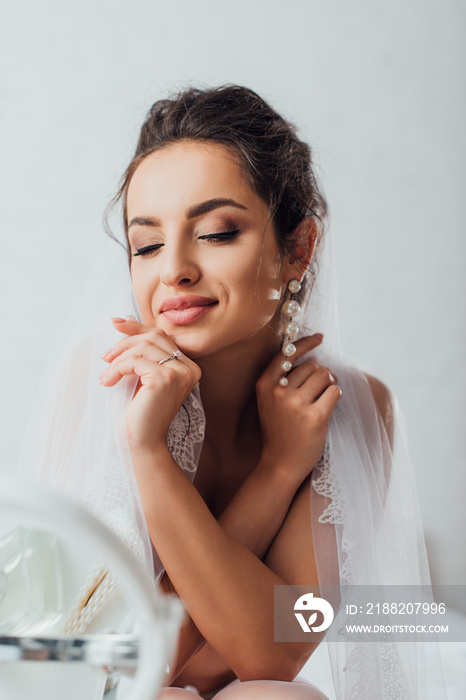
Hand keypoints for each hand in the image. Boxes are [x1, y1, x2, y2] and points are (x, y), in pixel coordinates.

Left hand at [100, 318, 200, 450]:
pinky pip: (135, 361)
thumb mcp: (141, 376)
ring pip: (143, 346)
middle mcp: (189, 368)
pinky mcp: (165, 379)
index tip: (115, 323)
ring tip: (106, 374)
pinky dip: (117, 369)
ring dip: (118, 358)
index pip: (161, 336)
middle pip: (153, 336)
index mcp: (188, 366)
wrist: (142, 443)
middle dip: (125, 341)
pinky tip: (107, 382)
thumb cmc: (140, 412)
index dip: (137, 327)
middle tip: (104, 356)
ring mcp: (180, 373)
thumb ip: (141, 351)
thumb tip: (127, 319)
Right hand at [255, 334, 340, 486]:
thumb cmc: (279, 431)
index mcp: (264, 385)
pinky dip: (335, 396)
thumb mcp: (270, 402)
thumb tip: (313, 359)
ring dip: (330, 384)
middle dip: (322, 374)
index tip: (319, 338)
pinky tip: (328, 407)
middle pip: (311, 366)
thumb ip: (284, 380)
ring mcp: (295, 405)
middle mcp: (278, 392)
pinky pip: (334, 392)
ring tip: (325, 397)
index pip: (286, 354)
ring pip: (324, 376)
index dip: (305, 344)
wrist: (280, 464)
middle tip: (323, 387)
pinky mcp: (314, 417)